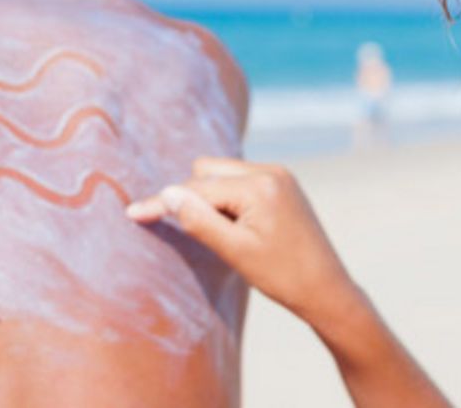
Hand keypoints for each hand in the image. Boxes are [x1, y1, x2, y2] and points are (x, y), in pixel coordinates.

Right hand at [129, 157, 449, 407]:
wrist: (328, 289)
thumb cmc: (282, 276)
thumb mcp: (234, 252)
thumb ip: (199, 220)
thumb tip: (168, 193)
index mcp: (259, 186)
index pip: (197, 188)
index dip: (164, 202)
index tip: (132, 212)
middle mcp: (271, 171)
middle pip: (207, 171)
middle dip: (191, 196)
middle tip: (186, 231)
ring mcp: (280, 176)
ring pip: (223, 174)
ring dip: (209, 196)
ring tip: (220, 234)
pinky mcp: (283, 185)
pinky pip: (241, 180)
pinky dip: (227, 198)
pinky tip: (233, 226)